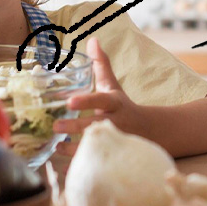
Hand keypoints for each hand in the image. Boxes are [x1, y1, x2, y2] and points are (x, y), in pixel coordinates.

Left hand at [53, 38, 146, 156]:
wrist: (150, 132)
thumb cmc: (123, 107)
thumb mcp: (113, 86)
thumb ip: (101, 65)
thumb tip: (92, 40)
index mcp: (114, 104)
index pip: (101, 100)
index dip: (86, 101)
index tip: (70, 101)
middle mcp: (116, 123)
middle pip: (95, 125)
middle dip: (75, 127)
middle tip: (56, 125)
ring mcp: (115, 141)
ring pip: (95, 146)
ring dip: (74, 149)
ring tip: (57, 146)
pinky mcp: (112, 156)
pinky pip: (96, 162)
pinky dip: (80, 164)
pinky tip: (63, 162)